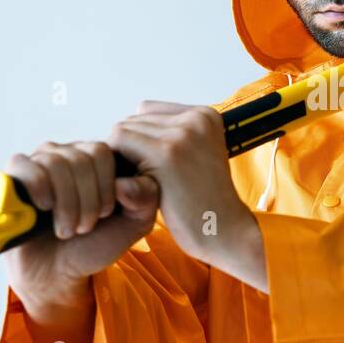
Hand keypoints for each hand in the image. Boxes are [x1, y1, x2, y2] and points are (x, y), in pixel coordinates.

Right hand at [2, 141, 161, 312]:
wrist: (59, 271)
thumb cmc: (96, 243)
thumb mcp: (134, 225)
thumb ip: (146, 199)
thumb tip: (125, 182)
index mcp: (97, 158)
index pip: (102, 151)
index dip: (105, 187)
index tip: (105, 215)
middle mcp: (68, 153)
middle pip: (79, 158)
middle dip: (86, 201)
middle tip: (84, 227)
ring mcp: (39, 162)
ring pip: (54, 163)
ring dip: (65, 204)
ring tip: (67, 228)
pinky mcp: (13, 176)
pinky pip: (24, 165)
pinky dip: (37, 188)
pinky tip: (44, 208)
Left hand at [109, 100, 267, 289]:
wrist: (225, 231)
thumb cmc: (203, 202)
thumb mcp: (197, 156)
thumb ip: (168, 136)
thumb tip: (121, 129)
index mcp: (205, 115)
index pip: (147, 111)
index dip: (141, 141)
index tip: (153, 168)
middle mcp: (195, 118)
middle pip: (133, 121)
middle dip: (130, 150)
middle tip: (145, 181)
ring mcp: (182, 134)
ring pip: (123, 131)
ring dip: (123, 159)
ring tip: (144, 185)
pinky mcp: (167, 153)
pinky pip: (118, 143)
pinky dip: (118, 166)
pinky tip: (135, 187)